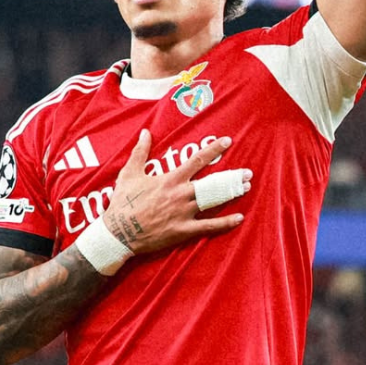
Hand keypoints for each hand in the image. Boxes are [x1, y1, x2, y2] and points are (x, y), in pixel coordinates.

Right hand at [102, 129, 251, 254]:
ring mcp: (183, 213)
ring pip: (213, 201)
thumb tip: (145, 132)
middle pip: (212, 182)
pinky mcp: (183, 230)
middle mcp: (181, 194)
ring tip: (246, 188)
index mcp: (170, 179)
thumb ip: (140, 152)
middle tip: (247, 173)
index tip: (227, 141)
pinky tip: (239, 218)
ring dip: (231, 193)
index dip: (214, 149)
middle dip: (231, 176)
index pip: (197, 160)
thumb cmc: (122, 203)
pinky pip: (208, 226)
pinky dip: (225, 223)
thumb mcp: (129, 173)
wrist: (118, 232)